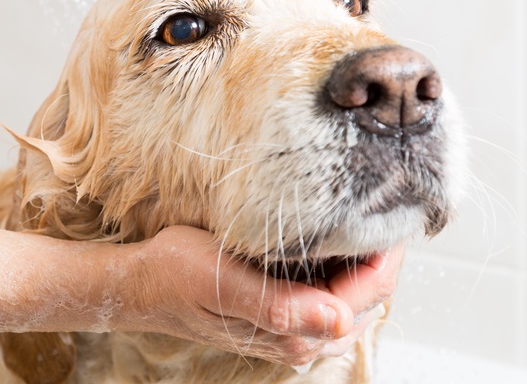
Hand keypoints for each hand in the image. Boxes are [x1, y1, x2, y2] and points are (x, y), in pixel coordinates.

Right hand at [119, 227, 401, 365]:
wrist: (142, 284)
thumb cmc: (176, 276)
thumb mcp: (223, 281)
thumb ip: (281, 306)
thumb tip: (339, 320)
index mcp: (294, 332)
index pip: (369, 291)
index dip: (388, 250)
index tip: (396, 207)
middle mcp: (301, 338)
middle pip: (369, 295)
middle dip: (381, 252)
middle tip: (386, 201)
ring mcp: (294, 328)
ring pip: (353, 293)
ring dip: (362, 258)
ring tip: (364, 213)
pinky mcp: (284, 314)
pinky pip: (331, 290)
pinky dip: (340, 264)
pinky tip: (331, 237)